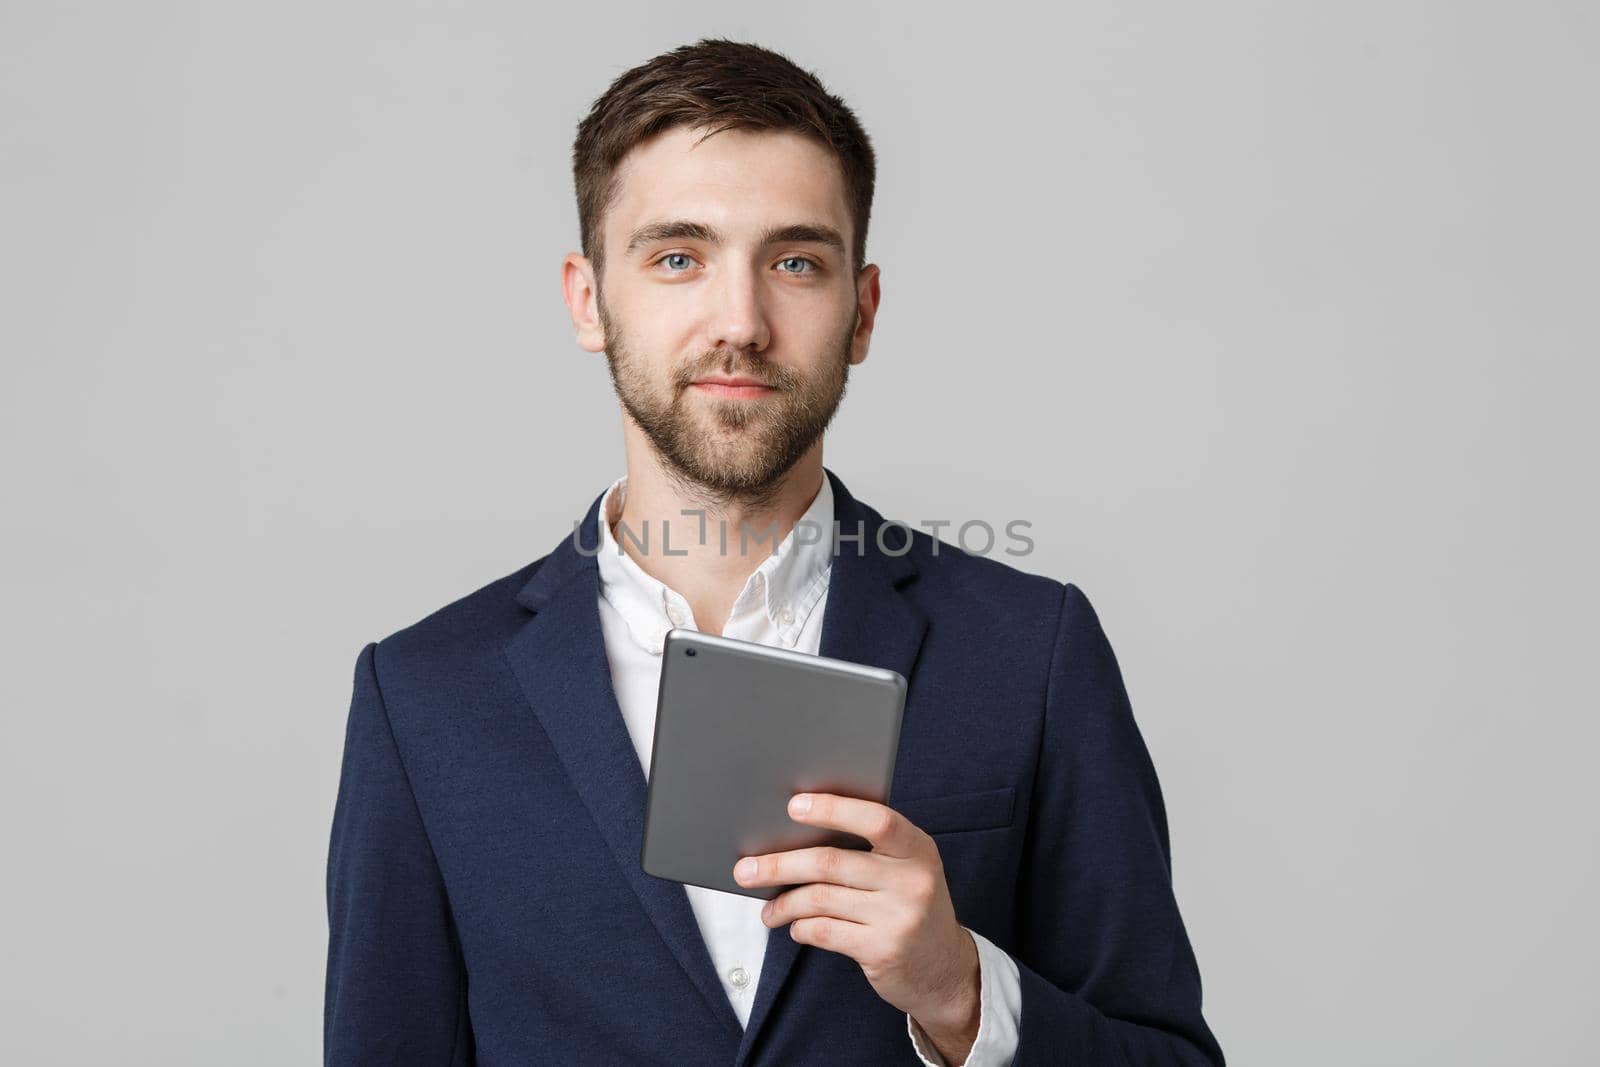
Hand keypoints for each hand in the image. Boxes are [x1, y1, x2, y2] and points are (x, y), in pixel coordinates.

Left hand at [732, 792, 980, 1056]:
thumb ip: (870, 850)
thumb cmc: (911, 908)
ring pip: (820, 898)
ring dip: (784, 903)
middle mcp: (913, 880)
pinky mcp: (882, 950)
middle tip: (745, 868)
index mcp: (919, 849)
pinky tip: (795, 927)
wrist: (945, 970)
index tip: (793, 805)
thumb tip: (796, 834)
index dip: (833, 809)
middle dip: (780, 864)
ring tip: (768, 909)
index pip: (876, 820)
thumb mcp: (908, 870)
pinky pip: (825, 931)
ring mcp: (899, 917)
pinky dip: (801, 927)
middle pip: (832, 862)